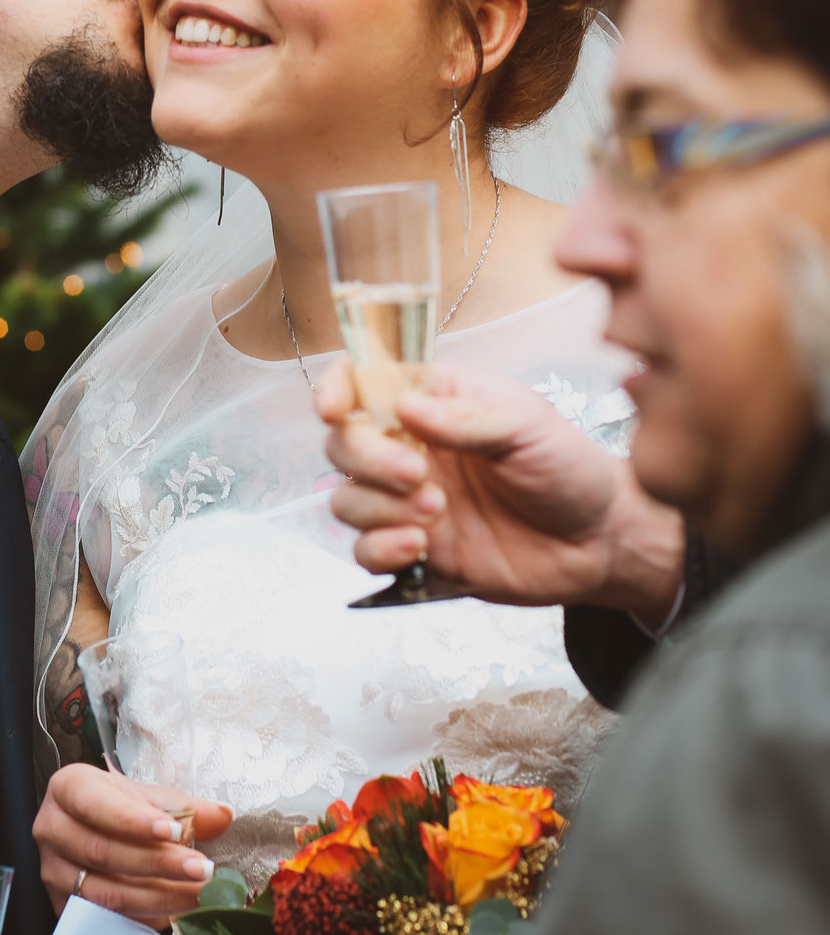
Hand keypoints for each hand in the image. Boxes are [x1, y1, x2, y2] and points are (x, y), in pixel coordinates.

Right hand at [35, 766, 232, 923]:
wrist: (97, 832)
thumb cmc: (122, 808)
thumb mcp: (151, 798)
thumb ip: (185, 807)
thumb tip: (222, 815)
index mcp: (68, 788)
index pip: (96, 804)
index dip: (134, 820)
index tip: (176, 831)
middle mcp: (52, 829)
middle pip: (103, 852)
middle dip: (158, 863)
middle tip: (202, 870)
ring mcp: (53, 872)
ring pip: (105, 892)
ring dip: (158, 896)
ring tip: (198, 894)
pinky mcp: (64, 907)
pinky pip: (104, 920)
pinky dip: (143, 918)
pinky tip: (175, 914)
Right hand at [316, 359, 684, 626]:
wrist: (599, 542)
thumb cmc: (569, 469)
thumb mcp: (527, 427)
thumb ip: (466, 417)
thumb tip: (405, 405)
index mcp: (434, 401)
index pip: (364, 383)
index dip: (337, 390)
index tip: (336, 409)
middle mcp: (410, 448)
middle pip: (343, 444)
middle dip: (368, 458)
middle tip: (417, 473)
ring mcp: (408, 502)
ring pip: (346, 499)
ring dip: (379, 506)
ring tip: (437, 512)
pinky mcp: (415, 550)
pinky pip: (365, 551)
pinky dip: (380, 549)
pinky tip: (419, 547)